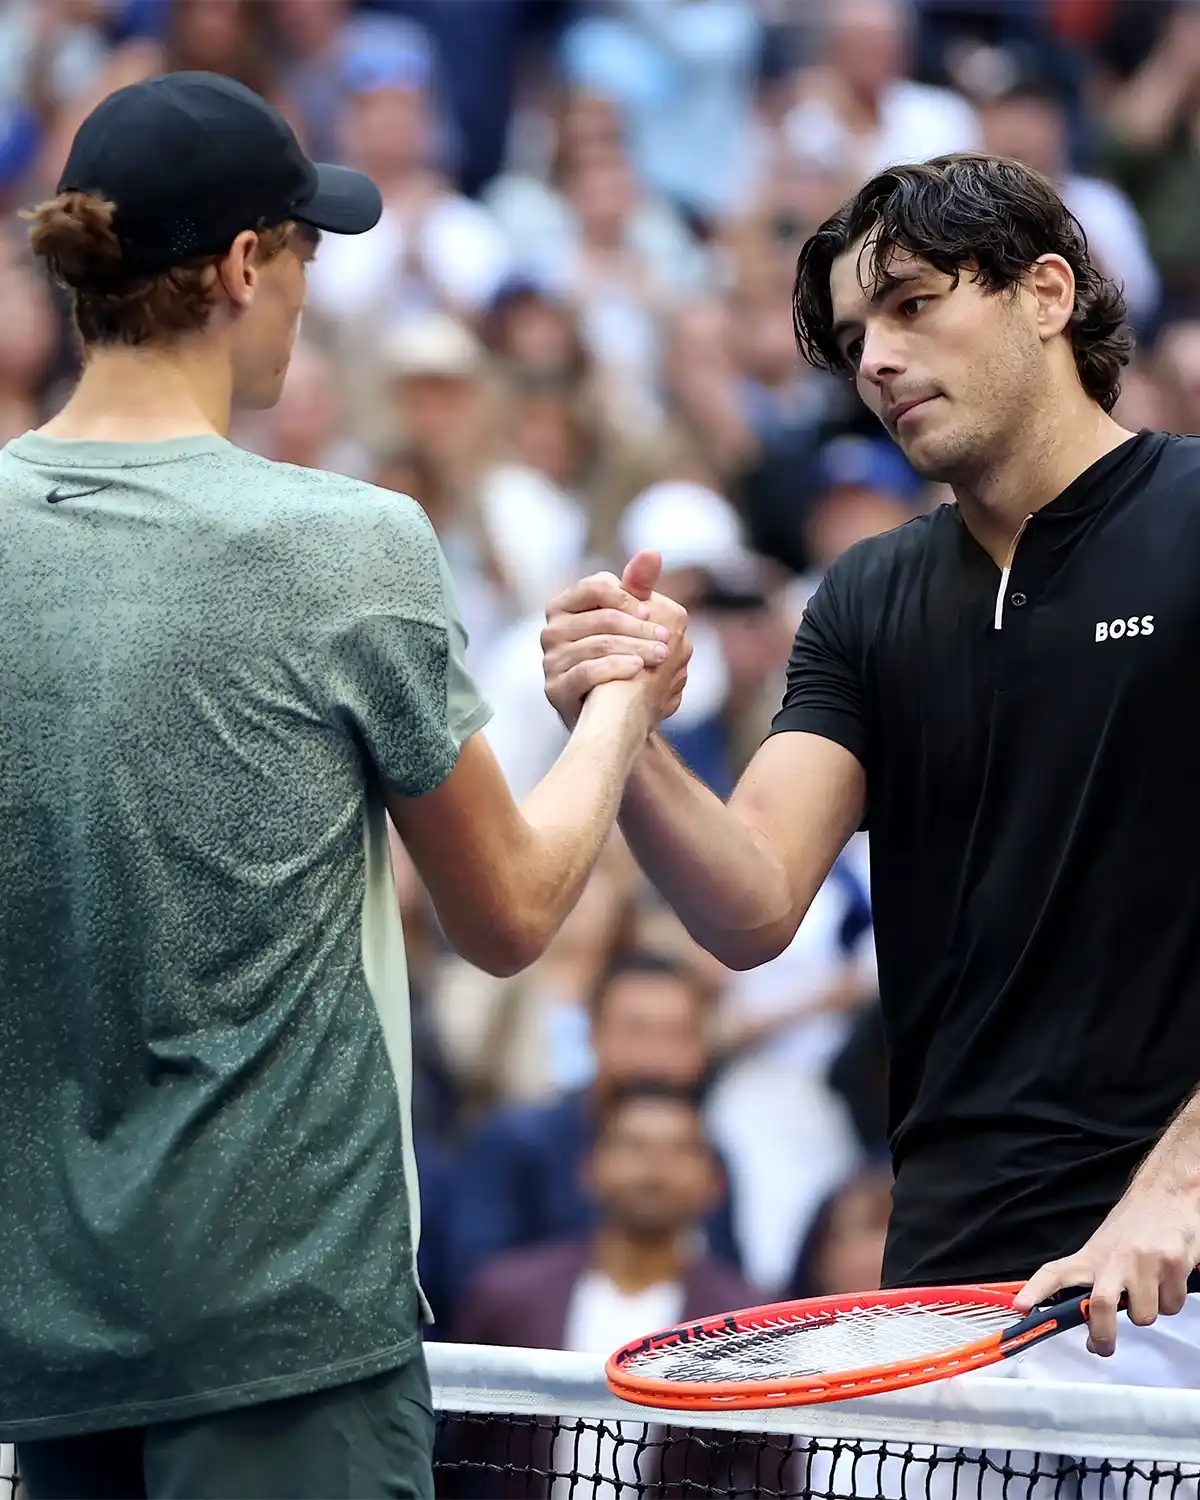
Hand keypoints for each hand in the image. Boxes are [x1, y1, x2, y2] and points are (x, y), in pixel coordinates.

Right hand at [542, 550, 689, 729]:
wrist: (610, 713)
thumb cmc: (618, 656)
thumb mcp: (627, 618)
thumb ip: (637, 585)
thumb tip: (653, 552)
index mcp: (564, 605)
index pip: (596, 587)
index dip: (628, 597)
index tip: (652, 611)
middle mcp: (551, 630)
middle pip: (602, 619)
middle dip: (640, 627)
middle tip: (669, 639)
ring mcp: (550, 660)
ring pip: (598, 645)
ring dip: (637, 649)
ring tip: (663, 656)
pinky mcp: (555, 689)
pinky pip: (586, 672)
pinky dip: (616, 668)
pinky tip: (639, 669)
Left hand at [1013, 1186, 1199, 1355]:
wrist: (1167, 1193)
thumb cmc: (1134, 1223)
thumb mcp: (1104, 1246)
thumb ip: (1096, 1278)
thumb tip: (1090, 1318)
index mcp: (1092, 1254)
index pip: (1056, 1272)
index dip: (1036, 1290)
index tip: (1020, 1306)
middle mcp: (1115, 1258)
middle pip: (1101, 1306)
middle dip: (1102, 1334)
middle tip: (1102, 1346)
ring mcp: (1145, 1262)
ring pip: (1144, 1315)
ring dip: (1148, 1311)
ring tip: (1150, 1287)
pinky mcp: (1173, 1266)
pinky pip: (1171, 1306)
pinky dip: (1170, 1302)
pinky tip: (1168, 1279)